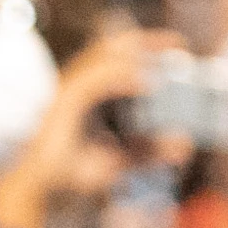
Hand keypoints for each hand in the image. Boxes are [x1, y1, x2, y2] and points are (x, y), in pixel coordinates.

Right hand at [0, 28, 183, 227]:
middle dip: (147, 41)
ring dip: (136, 54)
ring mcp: (71, 89)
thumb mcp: (122, 159)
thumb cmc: (73, 171)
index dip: (149, 46)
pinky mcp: (64, 100)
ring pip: (103, 57)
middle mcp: (81, 84)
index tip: (180, 47)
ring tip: (164, 59)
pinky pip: (94, 81)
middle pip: (114, 47)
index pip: (121, 57)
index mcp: (93, 92)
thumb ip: (150, 152)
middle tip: (179, 44)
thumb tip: (185, 146)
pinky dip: (119, 77)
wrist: (42, 187)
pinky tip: (144, 81)